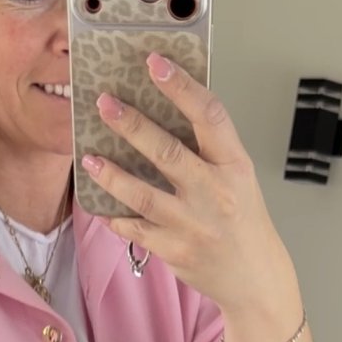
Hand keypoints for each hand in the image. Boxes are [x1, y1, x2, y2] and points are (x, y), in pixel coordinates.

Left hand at [81, 53, 298, 317]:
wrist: (254, 278)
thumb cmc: (243, 220)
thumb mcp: (239, 177)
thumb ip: (208, 150)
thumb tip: (165, 112)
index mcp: (234, 165)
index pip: (209, 116)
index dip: (182, 87)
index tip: (155, 63)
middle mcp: (214, 192)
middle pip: (167, 152)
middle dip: (132, 125)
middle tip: (104, 103)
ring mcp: (192, 224)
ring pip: (142, 193)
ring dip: (111, 174)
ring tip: (87, 156)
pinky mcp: (173, 250)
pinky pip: (134, 228)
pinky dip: (115, 214)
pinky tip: (99, 202)